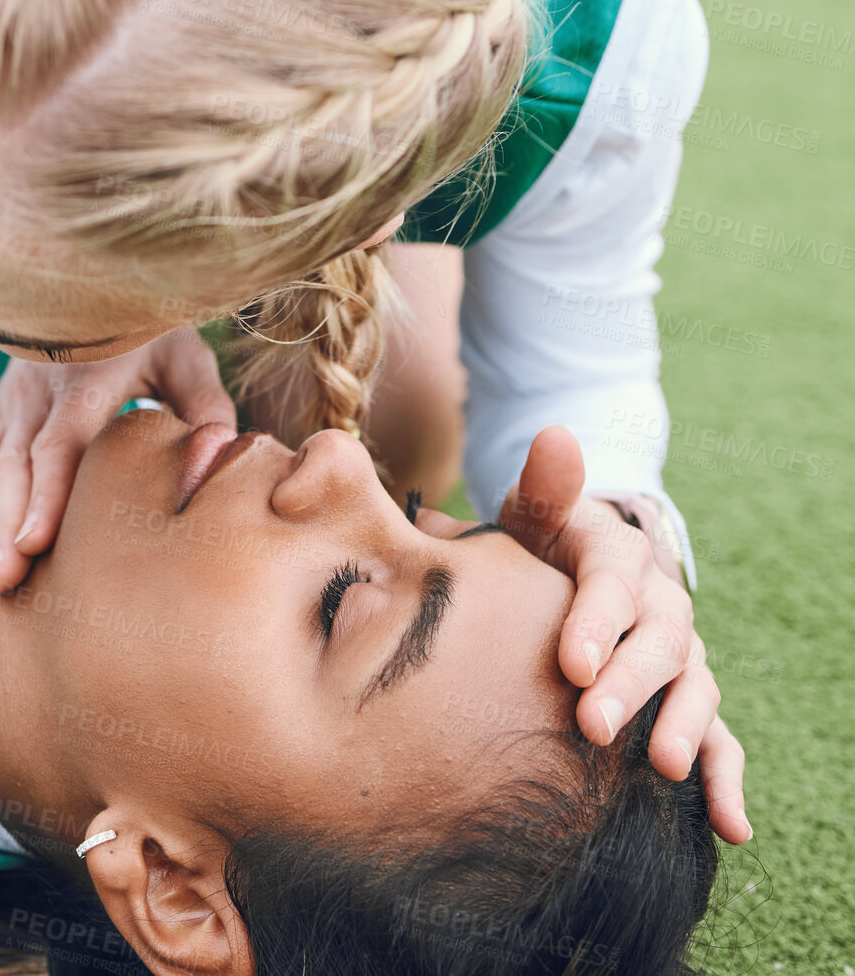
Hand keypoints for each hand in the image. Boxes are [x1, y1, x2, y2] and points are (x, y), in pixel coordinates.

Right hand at [0, 330, 235, 592]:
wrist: (92, 285)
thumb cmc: (152, 334)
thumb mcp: (188, 359)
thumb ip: (207, 410)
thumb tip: (213, 458)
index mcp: (85, 378)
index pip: (60, 443)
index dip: (45, 494)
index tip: (32, 544)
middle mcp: (35, 390)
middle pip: (10, 464)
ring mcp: (6, 402)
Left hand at [497, 427, 750, 844]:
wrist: (573, 564)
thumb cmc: (538, 544)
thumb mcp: (533, 511)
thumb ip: (542, 484)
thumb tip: (553, 437)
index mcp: (616, 555)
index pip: (611, 584)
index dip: (595, 622)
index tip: (570, 663)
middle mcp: (659, 603)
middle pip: (656, 642)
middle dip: (630, 685)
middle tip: (595, 726)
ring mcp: (680, 652)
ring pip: (694, 688)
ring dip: (683, 729)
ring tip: (666, 768)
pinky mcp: (687, 694)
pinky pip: (720, 738)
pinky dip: (727, 779)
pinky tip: (730, 826)